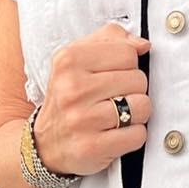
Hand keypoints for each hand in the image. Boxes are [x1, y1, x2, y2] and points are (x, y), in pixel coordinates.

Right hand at [30, 22, 151, 176]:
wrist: (46, 142)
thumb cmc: (69, 96)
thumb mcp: (79, 59)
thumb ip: (112, 40)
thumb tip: (143, 45)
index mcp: (69, 60)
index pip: (128, 52)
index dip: (128, 65)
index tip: (113, 76)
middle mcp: (72, 88)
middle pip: (138, 79)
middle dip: (133, 90)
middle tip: (113, 98)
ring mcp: (81, 119)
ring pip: (142, 106)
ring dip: (136, 113)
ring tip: (117, 115)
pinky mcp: (92, 146)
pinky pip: (137, 134)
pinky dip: (133, 135)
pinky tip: (115, 133)